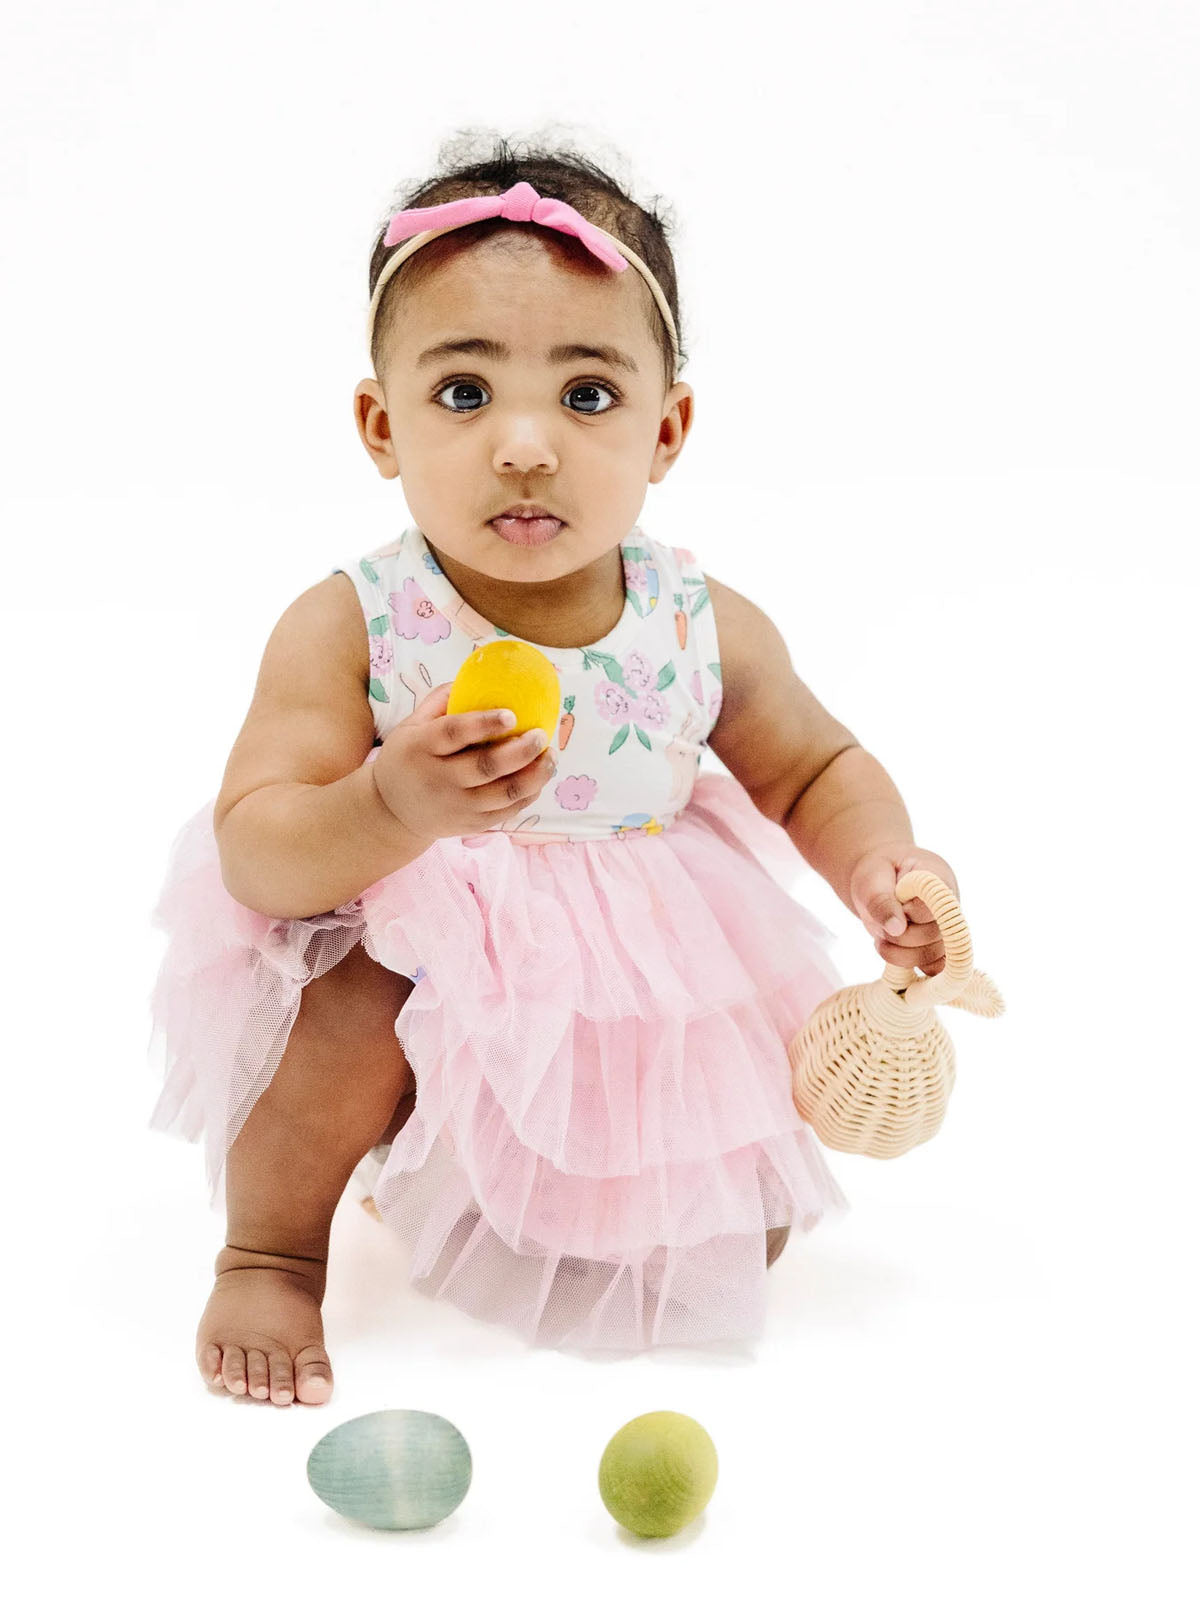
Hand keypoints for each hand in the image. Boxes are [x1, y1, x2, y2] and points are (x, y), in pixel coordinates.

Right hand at [370, 682, 557, 844]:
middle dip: (520, 751)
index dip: (483, 724)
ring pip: (503, 794)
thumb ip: (439, 701)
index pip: (453, 733)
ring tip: (550, 756)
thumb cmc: (408, 757)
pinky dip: (529, 794)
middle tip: (541, 735)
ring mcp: (456, 806)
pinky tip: (539, 776)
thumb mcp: (410, 726)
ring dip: (534, 775)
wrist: (390, 811)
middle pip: (486, 767)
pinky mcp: (470, 825)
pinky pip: (506, 811)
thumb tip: (477, 674)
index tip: (512, 714)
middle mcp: (438, 780)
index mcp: (420, 748)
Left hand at [848, 844, 960, 975]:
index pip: (934, 906)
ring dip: (898, 952)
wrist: (878, 883)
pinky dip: (906, 964)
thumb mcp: (871, 880)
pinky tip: (889, 947)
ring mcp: (946, 930)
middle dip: (898, 935)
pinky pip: (932, 969)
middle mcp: (949, 907)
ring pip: (932, 957)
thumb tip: (897, 929)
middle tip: (879, 920)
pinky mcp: (938, 948)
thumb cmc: (877, 876)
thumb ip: (882, 901)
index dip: (908, 912)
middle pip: (933, 936)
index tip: (892, 900)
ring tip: (881, 936)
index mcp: (938, 880)